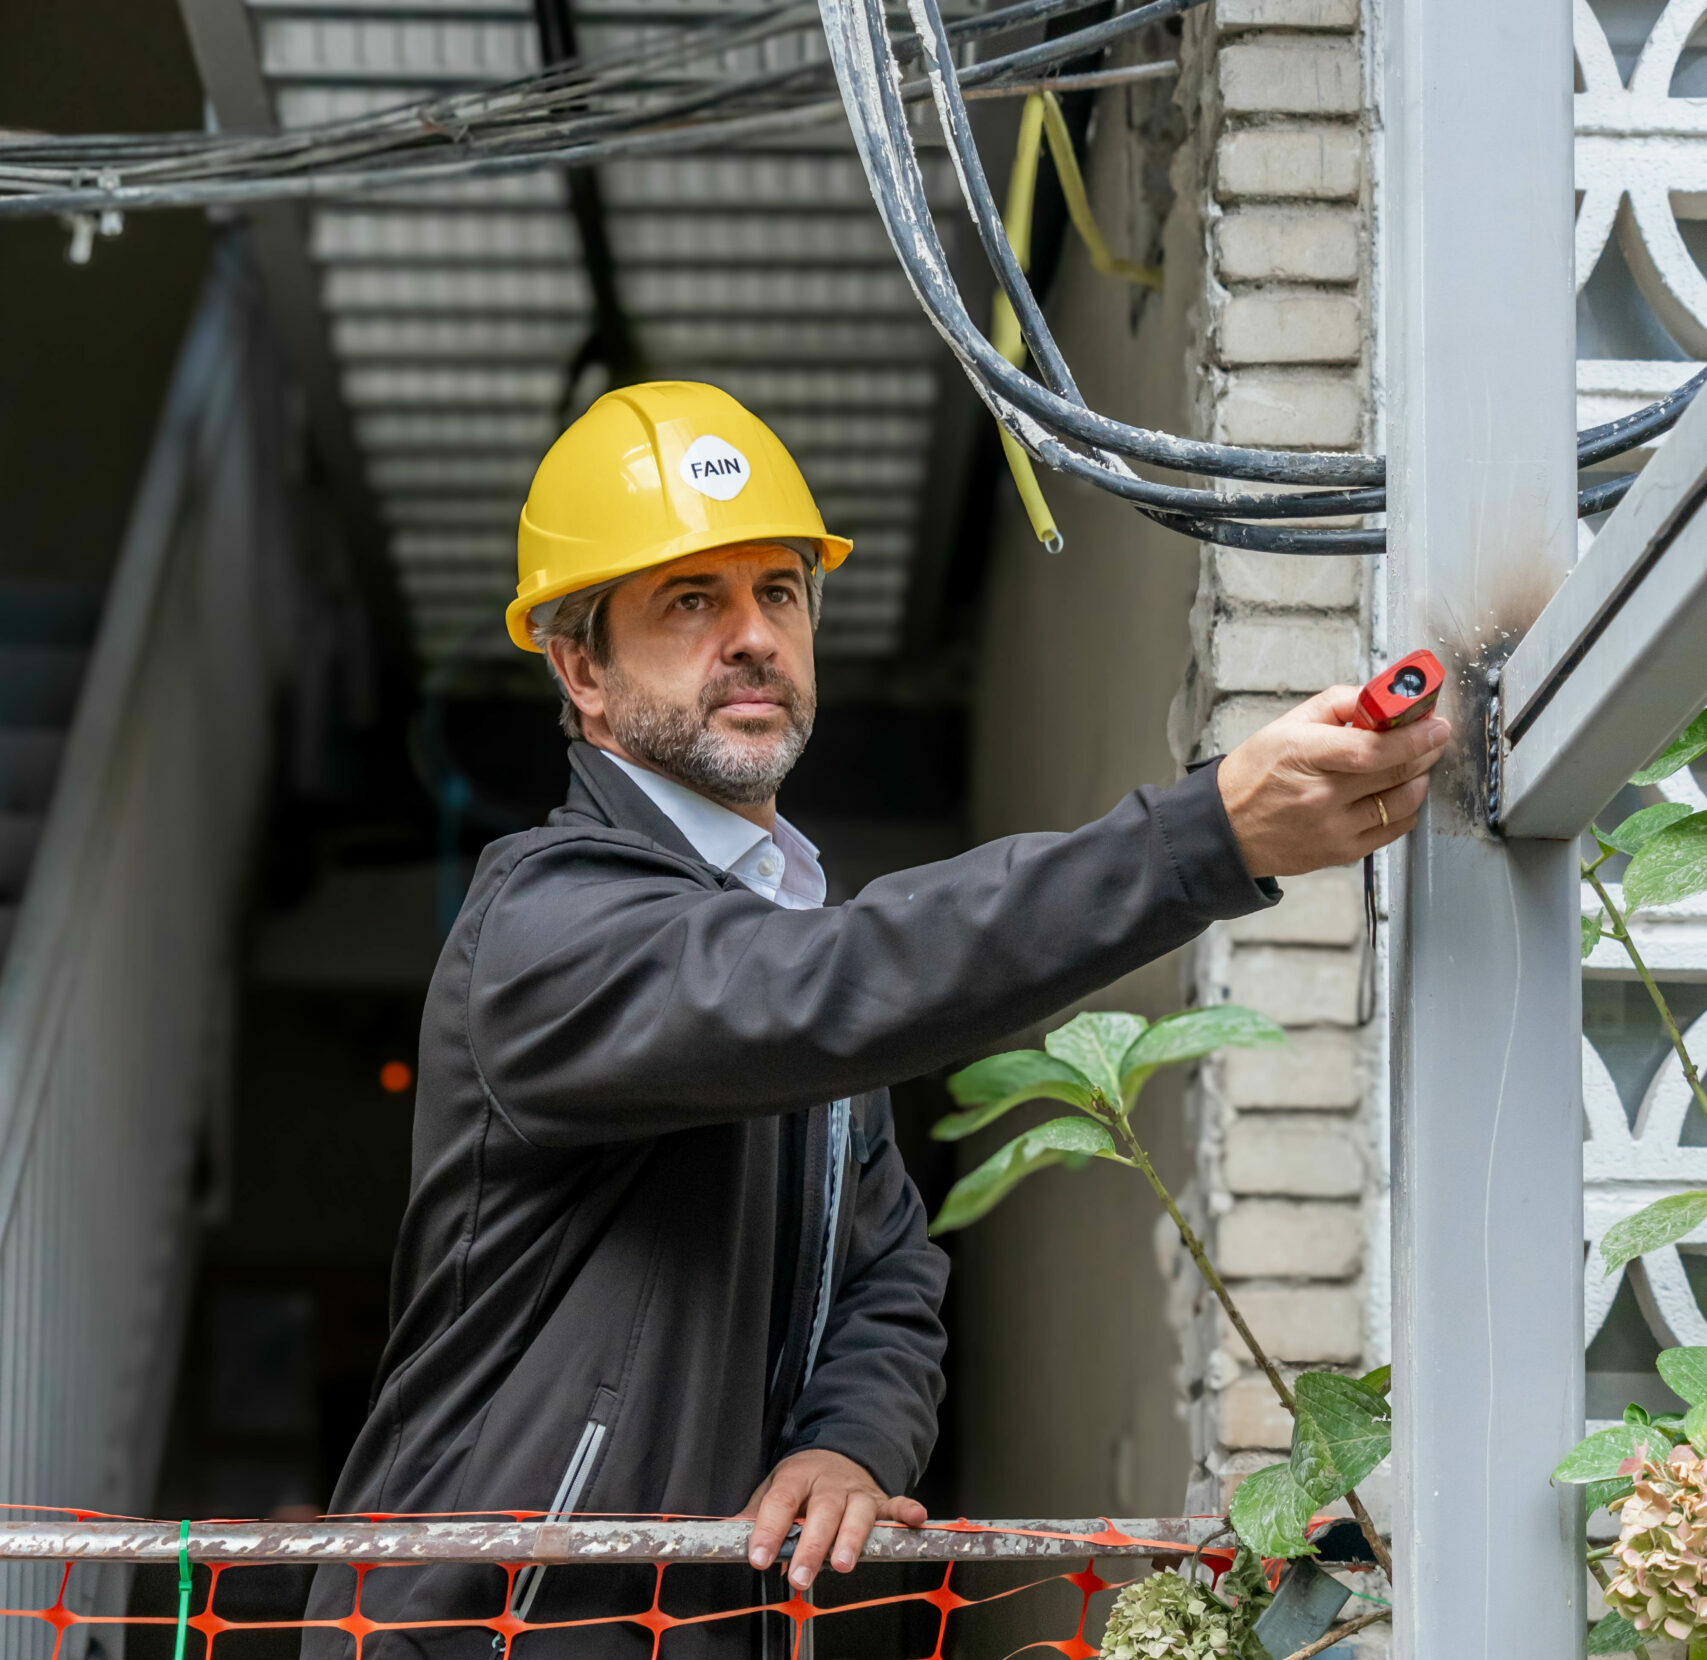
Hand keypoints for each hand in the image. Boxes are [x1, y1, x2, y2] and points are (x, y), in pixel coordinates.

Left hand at [741, 1448, 924, 1588]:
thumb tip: (725, 1533)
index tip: (758, 1557)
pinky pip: (897, 1504)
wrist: (837, 1452)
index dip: (768, 1529)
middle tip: (798, 1575)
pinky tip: (916, 1519)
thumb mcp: (773, 1488)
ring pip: (858, 1512)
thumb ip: (755, 1513)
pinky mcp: (881, 1499)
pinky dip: (907, 1511)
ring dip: (852, 1537)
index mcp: (797, 1477)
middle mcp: (829, 1483)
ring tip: (843, 1564)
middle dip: (811, 1545)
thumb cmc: (802, 1482)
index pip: (781, 1501)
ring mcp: (857, 1490)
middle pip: (822, 1511)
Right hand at [1216, 686, 1451, 878]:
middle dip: (1425, 750)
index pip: (1373, 748)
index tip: (1436, 724)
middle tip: (1431, 736)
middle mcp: (1321, 797)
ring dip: (1419, 779)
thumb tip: (1380, 696)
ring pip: (1402, 804)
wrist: (1226, 830)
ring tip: (1413, 765)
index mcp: (1304, 757)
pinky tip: (1396, 793)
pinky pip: (1393, 830)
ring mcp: (1333, 829)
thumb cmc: (1253, 775)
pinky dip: (1405, 809)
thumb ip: (1335, 703)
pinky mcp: (1342, 852)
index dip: (1414, 736)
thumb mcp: (1284, 725)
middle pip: (1396, 773)